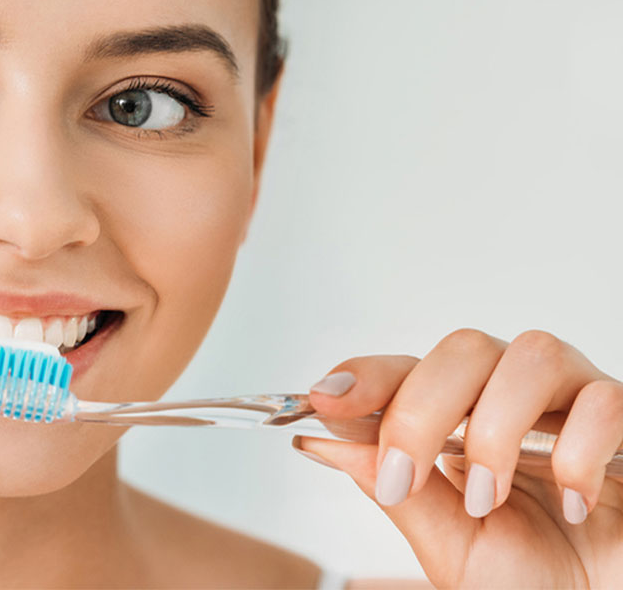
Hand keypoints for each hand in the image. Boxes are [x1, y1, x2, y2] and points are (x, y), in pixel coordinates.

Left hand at [294, 328, 622, 587]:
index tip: (323, 400)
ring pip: (530, 356)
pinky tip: (571, 503)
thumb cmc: (533, 582)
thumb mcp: (448, 543)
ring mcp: (574, 403)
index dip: (366, 376)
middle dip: (421, 409)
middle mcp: (516, 396)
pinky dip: (577, 452)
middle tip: (406, 475)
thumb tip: (321, 440)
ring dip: (495, 429)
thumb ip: (391, 487)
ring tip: (487, 497)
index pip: (409, 370)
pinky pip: (604, 401)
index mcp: (463, 418)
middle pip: (464, 350)